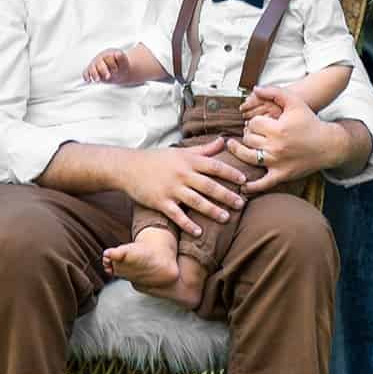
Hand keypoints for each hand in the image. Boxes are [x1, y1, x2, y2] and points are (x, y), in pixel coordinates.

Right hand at [84, 48, 128, 83]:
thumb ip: (122, 58)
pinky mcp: (91, 70)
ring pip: (92, 68)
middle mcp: (100, 58)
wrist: (119, 71)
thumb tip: (118, 54)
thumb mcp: (124, 62)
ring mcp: (95, 64)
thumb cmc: (121, 66)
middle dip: (103, 70)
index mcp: (109, 53)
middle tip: (108, 77)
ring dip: (94, 74)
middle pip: (99, 63)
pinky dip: (86, 76)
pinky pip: (86, 72)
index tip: (116, 70)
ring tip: (98, 80)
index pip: (108, 58)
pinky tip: (89, 80)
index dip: (112, 64)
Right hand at [121, 139, 250, 235]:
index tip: (244, 180)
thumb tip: (224, 141)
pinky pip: (177, 215)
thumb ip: (203, 149)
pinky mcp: (160, 202)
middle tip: (241, 204)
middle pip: (209, 186)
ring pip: (196, 201)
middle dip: (227, 195)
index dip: (230, 173)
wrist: (128, 167)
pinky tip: (199, 232)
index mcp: (188, 161)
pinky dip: (188, 224)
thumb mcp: (180, 151)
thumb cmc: (157, 159)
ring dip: (212, 210)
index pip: (214, 166)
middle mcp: (182, 174)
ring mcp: (171, 189)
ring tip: (225, 218)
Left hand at [227, 85, 344, 193]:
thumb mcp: (295, 102)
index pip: (253, 123)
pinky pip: (262, 184)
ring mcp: (277, 162)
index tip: (258, 122)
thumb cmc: (310, 122)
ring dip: (239, 151)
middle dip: (248, 134)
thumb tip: (255, 89)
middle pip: (248, 139)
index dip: (253, 121)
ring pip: (247, 157)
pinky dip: (250, 186)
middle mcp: (275, 146)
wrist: (328, 145)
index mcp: (278, 128)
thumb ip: (274, 92)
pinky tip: (241, 184)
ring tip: (235, 146)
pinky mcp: (281, 175)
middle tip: (251, 133)